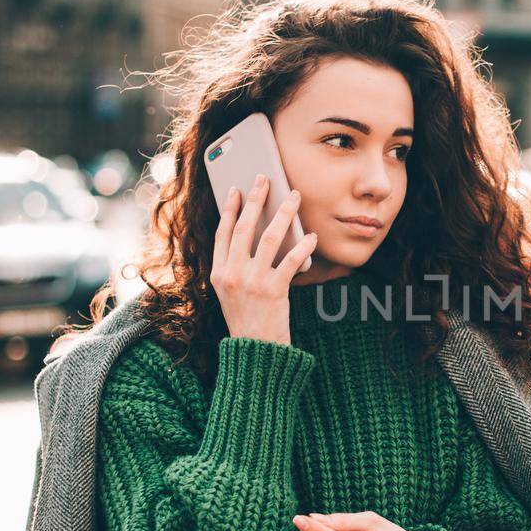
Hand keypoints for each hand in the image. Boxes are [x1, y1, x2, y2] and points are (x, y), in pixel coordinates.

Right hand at [211, 176, 319, 345]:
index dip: (229, 208)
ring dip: (284, 213)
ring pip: (269, 237)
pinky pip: (291, 260)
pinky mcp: (273, 290)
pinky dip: (303, 245)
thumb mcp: (231, 292)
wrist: (255, 351)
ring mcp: (252, 281)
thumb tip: (257, 234)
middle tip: (266, 179)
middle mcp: (231, 273)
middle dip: (256, 199)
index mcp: (218, 272)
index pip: (222, 232)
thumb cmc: (247, 318)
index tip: (236, 189)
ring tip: (294, 197)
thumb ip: (237, 266)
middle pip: (244, 227)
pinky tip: (312, 236)